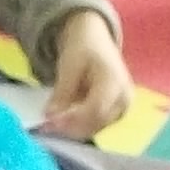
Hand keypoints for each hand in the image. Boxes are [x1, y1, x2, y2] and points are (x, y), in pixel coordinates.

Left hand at [40, 8, 132, 139]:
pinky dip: (77, 126)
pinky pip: (95, 126)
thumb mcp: (69, 66)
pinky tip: (62, 121)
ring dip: (72, 129)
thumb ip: (62, 92)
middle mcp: (124, 98)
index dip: (72, 119)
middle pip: (96, 122)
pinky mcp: (115, 115)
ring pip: (95, 128)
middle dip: (69, 127)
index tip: (50, 121)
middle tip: (46, 126)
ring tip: (50, 124)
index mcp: (115, 81)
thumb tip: (49, 115)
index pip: (96, 109)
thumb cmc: (83, 49)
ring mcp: (121, 108)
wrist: (95, 40)